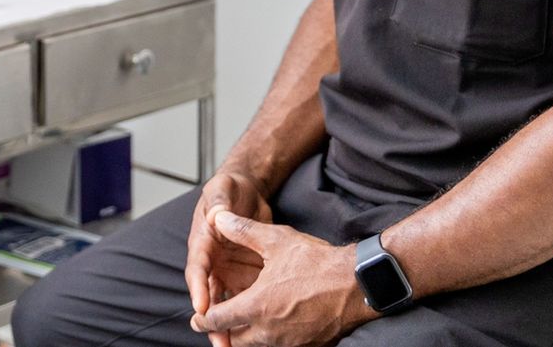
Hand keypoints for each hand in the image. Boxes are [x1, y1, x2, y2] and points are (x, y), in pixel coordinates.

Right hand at [185, 171, 273, 346]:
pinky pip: (245, 293)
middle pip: (209, 295)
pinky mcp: (243, 270)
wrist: (245, 190)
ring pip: (226, 301)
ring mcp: (226, 268)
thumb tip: (213, 213)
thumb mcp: (222, 189)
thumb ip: (218, 201)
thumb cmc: (229, 189)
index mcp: (202, 243)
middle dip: (213, 321)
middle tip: (220, 341)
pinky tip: (257, 327)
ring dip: (230, 323)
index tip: (202, 308)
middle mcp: (211, 261)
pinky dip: (248, 310)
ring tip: (234, 345)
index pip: (197, 269)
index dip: (198, 289)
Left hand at [189, 211, 373, 346]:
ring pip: (253, 345)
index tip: (199, 316)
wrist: (354, 284)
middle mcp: (265, 331)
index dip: (203, 318)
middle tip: (220, 319)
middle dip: (224, 330)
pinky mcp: (301, 346)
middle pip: (232, 339)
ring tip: (246, 318)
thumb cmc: (316, 261)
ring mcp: (284, 342)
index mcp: (254, 306)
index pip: (216, 321)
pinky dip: (268, 336)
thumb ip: (244, 231)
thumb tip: (219, 218)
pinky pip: (275, 345)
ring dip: (245, 334)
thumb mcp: (278, 240)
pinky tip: (274, 319)